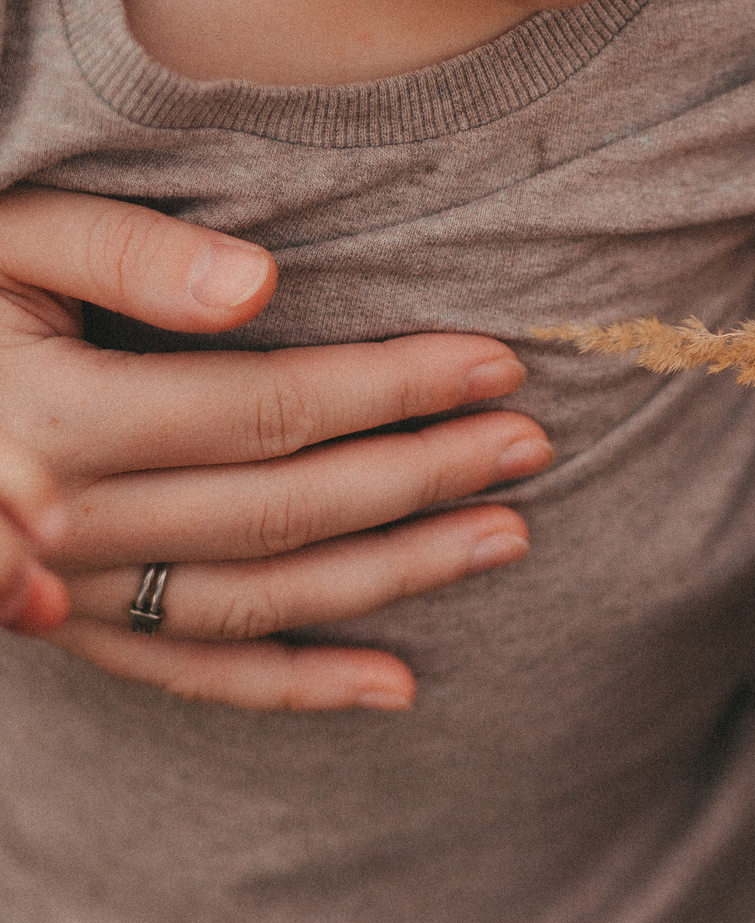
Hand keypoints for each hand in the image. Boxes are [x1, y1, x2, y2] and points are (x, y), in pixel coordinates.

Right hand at [0, 187, 552, 708]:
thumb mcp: (5, 237)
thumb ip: (124, 254)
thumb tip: (259, 284)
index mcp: (51, 414)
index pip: (270, 409)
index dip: (395, 388)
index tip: (498, 363)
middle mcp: (57, 519)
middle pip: (286, 506)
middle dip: (424, 473)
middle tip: (534, 443)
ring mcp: (62, 589)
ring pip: (262, 596)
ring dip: (396, 574)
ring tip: (508, 536)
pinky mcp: (65, 629)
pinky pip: (191, 673)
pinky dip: (297, 685)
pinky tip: (399, 685)